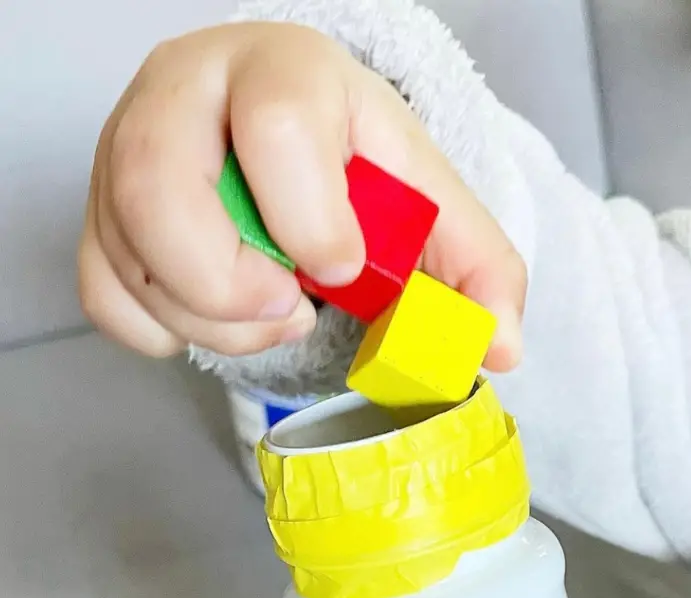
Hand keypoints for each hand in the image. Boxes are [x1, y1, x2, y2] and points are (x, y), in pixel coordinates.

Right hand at [78, 23, 526, 369]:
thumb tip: (501, 346)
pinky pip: (103, 289)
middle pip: (159, 186)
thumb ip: (479, 270)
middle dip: (232, 284)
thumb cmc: (355, 164)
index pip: (279, 126)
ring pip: (129, 250)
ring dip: (208, 319)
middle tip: (291, 306)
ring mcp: (129, 147)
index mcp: (286, 71)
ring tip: (270, 310)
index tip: (342, 269)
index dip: (312, 219)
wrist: (288, 135)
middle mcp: (189, 92)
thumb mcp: (431, 203)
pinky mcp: (102, 206)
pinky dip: (160, 330)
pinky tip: (214, 317)